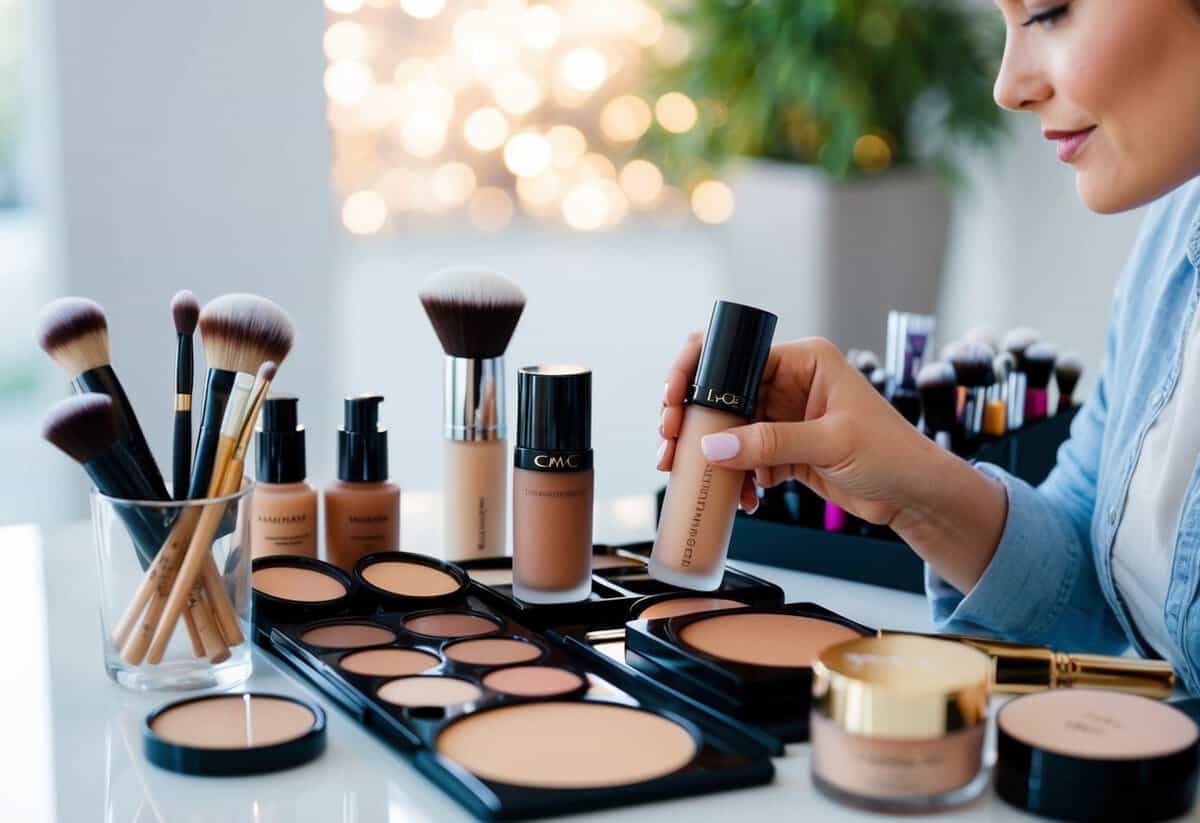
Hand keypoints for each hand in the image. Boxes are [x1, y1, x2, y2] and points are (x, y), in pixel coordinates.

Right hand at [657, 335, 943, 526]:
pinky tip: (743, 500)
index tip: (674, 402)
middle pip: (721, 394)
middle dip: (691, 421)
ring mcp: (784, 418)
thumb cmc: (893, 454)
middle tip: (669, 446)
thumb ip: (770, 443)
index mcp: (803, 362)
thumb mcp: (831, 443)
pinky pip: (743, 460)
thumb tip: (712, 445)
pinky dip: (735, 480)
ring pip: (727, 430)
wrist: (916, 496)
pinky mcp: (784, 450)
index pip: (734, 355)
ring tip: (693, 478)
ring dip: (709, 456)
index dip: (696, 374)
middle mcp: (789, 384)